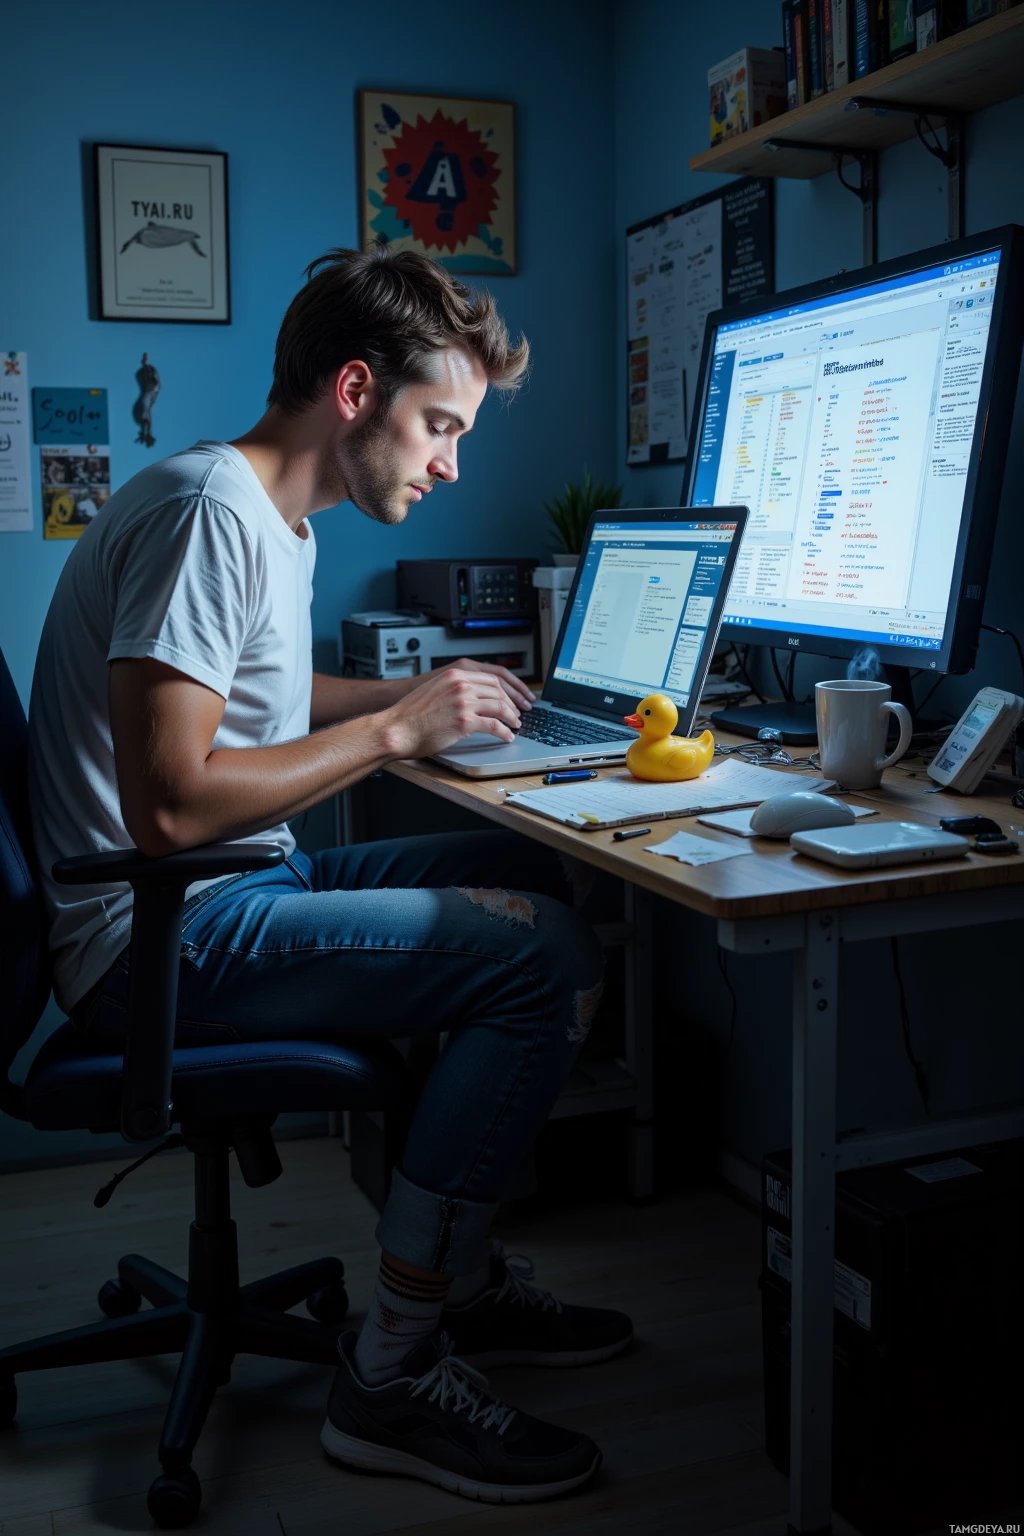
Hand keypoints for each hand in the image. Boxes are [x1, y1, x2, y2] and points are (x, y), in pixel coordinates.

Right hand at [380, 666, 522, 758]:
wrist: (397, 728)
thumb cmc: (410, 714)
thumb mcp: (434, 689)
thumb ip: (453, 688)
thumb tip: (472, 695)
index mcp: (455, 675)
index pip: (492, 677)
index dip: (507, 689)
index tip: (513, 697)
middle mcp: (461, 685)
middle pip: (499, 691)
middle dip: (513, 703)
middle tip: (518, 713)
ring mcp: (464, 703)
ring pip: (500, 707)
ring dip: (512, 718)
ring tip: (515, 725)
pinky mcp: (465, 722)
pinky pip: (495, 726)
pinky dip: (505, 732)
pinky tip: (507, 736)